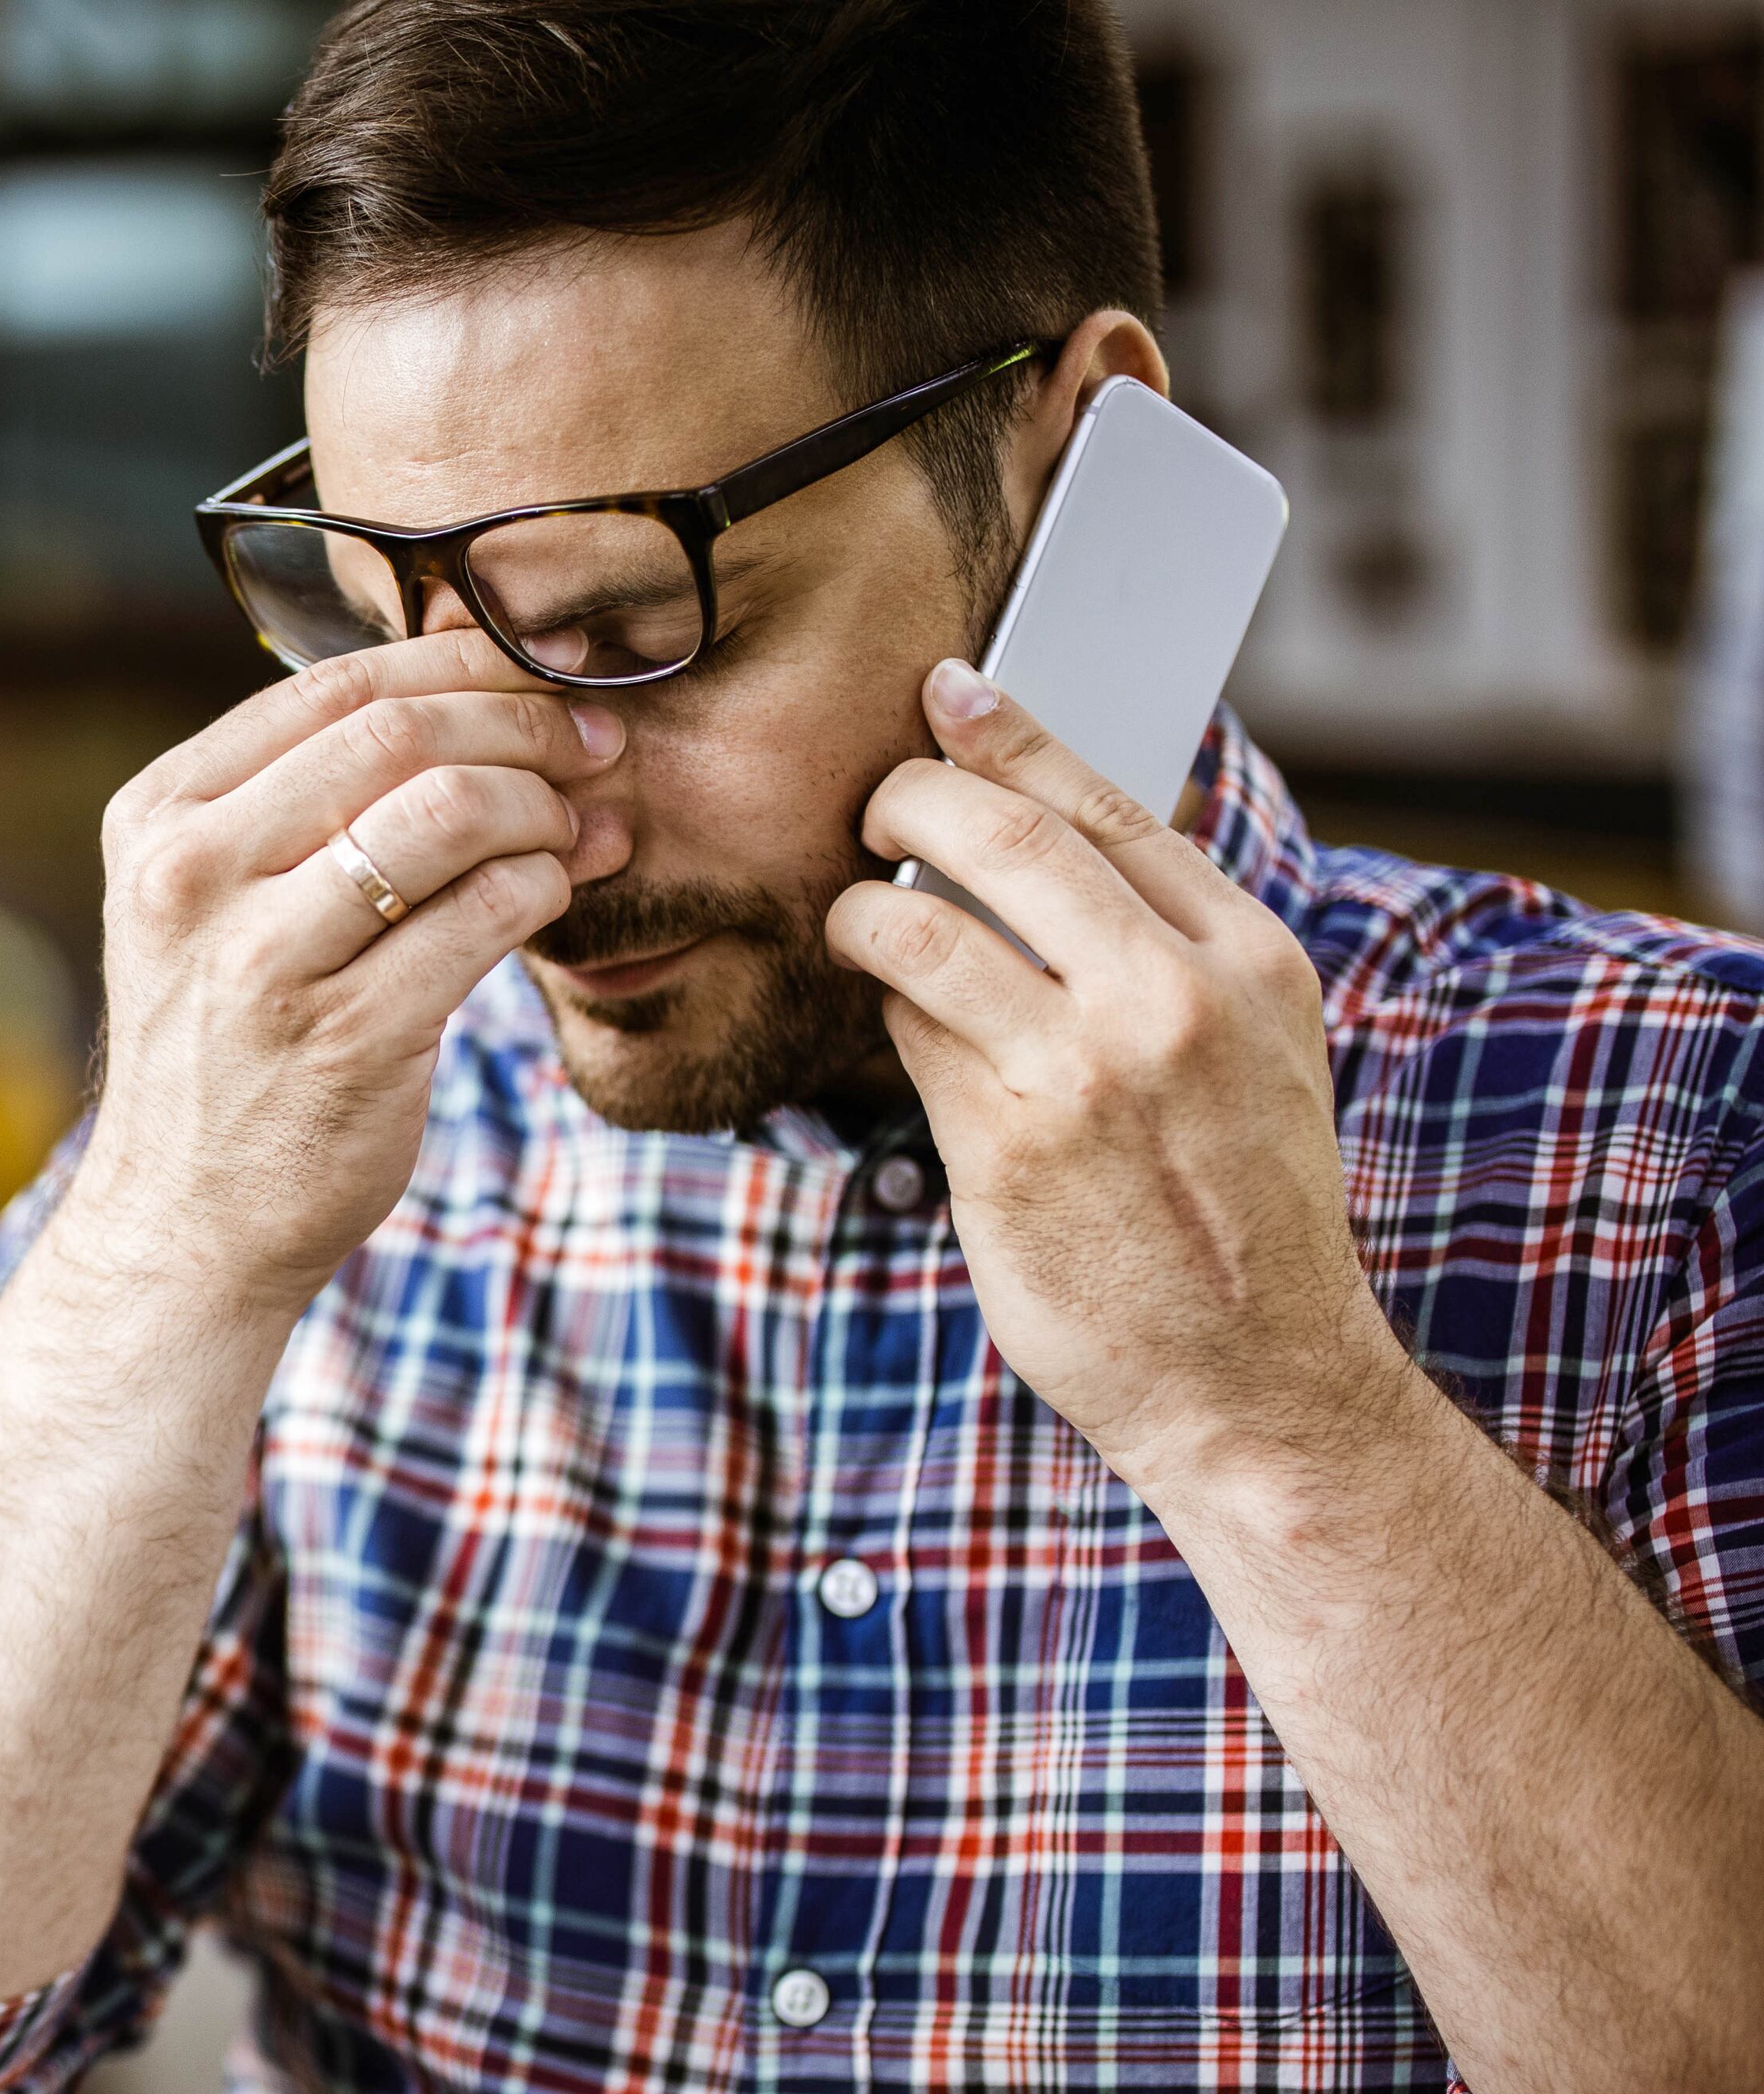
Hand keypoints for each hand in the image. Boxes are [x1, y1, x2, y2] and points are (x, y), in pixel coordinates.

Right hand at [72, 632, 613, 1311]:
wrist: (184, 1222)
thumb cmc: (224, 1045)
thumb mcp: (207, 904)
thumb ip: (296, 802)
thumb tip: (478, 695)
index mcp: (160, 818)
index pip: (334, 686)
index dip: (463, 661)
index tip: (545, 673)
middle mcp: (195, 877)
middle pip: (399, 734)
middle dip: (525, 724)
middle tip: (597, 745)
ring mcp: (265, 961)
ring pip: (450, 812)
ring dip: (544, 805)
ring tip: (581, 827)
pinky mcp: (348, 1039)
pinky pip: (486, 914)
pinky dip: (544, 885)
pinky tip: (557, 891)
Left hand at [831, 661, 1404, 1485]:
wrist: (1253, 1373)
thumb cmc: (1237, 1201)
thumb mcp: (1258, 1047)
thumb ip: (1174, 941)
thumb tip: (1058, 827)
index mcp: (1247, 960)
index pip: (1109, 804)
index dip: (1014, 734)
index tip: (949, 692)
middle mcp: (1170, 1001)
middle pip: (1002, 837)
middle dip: (915, 798)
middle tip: (880, 801)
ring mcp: (1083, 1073)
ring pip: (925, 929)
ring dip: (869, 910)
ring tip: (863, 917)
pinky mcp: (1005, 1148)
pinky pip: (907, 1032)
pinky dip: (886, 1004)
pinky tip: (893, 1008)